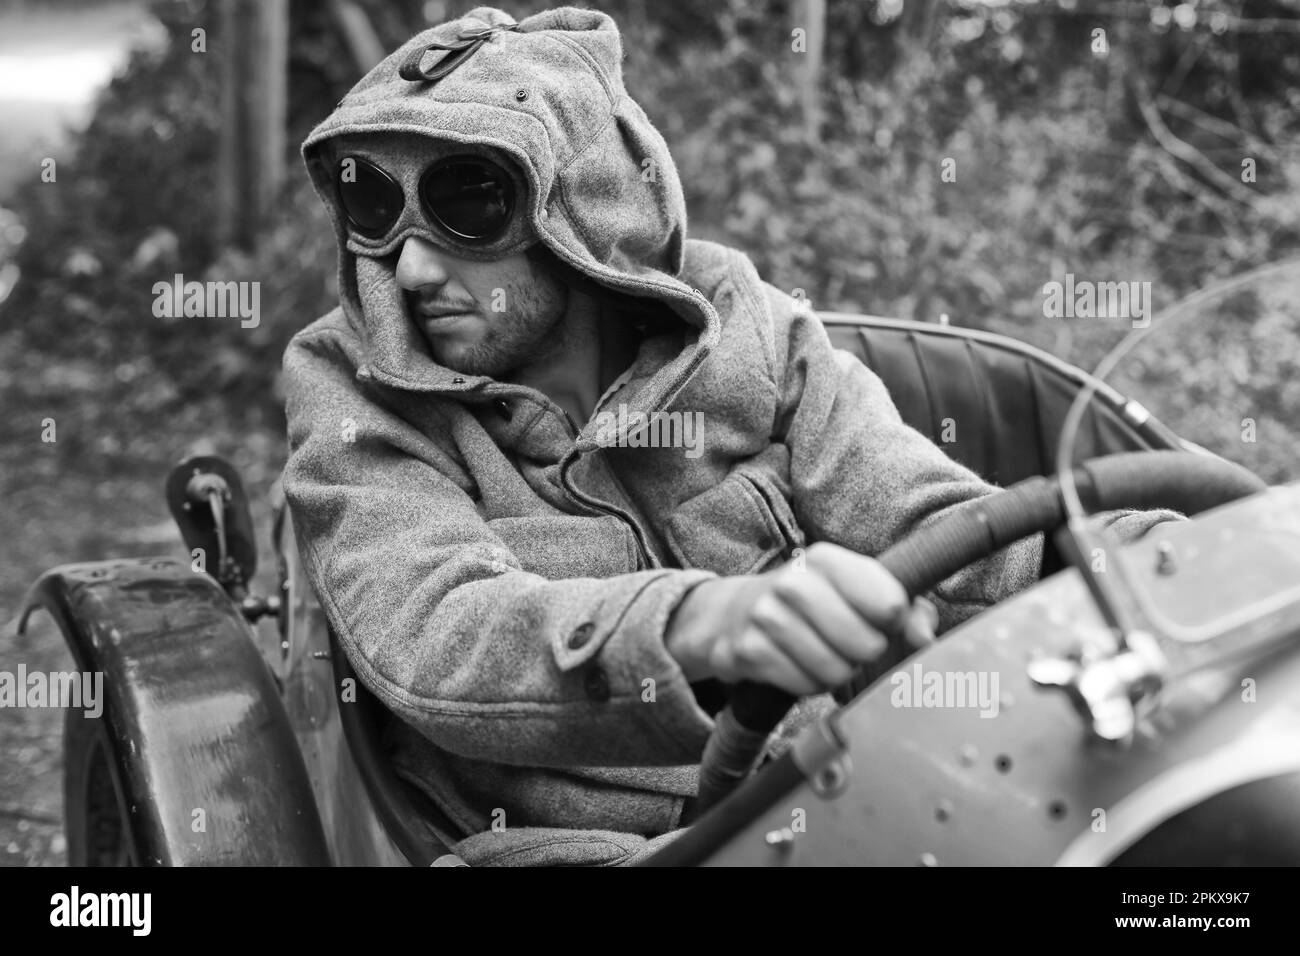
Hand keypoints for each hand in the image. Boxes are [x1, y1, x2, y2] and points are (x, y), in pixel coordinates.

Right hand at [665, 542, 938, 696]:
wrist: (731, 613)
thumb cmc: (811, 603)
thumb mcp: (854, 591)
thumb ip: (906, 610)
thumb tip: (926, 637)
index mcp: (826, 559)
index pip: (891, 604)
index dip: (893, 623)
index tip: (878, 620)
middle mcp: (793, 583)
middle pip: (867, 644)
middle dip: (864, 653)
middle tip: (847, 643)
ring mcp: (767, 618)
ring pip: (836, 670)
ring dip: (835, 671)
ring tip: (820, 652)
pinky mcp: (748, 651)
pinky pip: (805, 685)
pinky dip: (808, 683)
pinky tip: (796, 664)